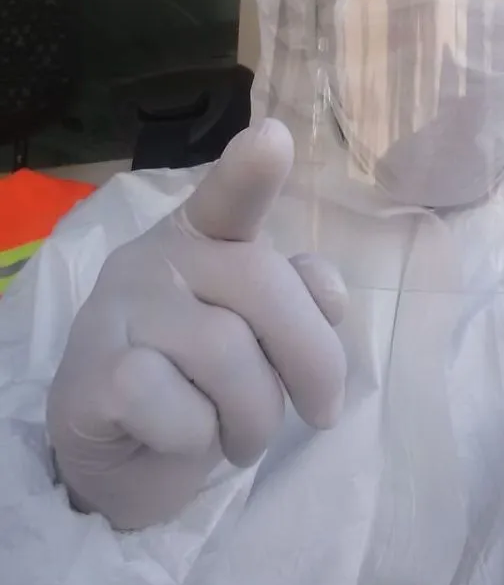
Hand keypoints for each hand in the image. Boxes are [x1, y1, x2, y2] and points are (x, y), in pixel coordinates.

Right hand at [47, 120, 346, 529]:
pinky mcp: (93, 375)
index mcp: (203, 235)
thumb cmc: (198, 376)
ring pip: (229, 355)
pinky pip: (183, 413)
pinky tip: (174, 436)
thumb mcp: (257, 333)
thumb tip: (328, 294)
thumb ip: (294, 299)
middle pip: (263, 287)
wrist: (116, 446)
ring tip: (238, 434)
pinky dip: (198, 441)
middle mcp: (157, 257)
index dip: (251, 170)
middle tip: (321, 412)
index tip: (273, 138)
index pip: (228, 196)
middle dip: (313, 359)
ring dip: (256, 418)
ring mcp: (118, 310)